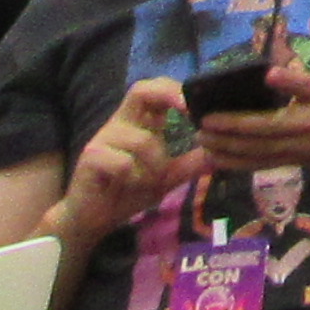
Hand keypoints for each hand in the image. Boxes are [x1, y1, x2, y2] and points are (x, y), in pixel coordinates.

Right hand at [54, 76, 199, 245]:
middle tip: (188, 111)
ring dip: (155, 166)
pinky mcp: (90, 157)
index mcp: (139, 122)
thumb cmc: (127, 192)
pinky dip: (134, 178)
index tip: (199, 103)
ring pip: (143, 141)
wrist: (92, 219)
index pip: (155, 89)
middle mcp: (120, 123)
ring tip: (150, 182)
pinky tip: (128, 187)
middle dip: (168, 95)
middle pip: (140, 90)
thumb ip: (189, 165)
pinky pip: (123, 163)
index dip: (176, 89)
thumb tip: (219, 154)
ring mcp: (103, 138)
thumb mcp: (165, 178)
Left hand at [200, 17, 309, 177]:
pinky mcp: (291, 159)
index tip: (270, 73)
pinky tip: (213, 157)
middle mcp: (309, 121)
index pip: (306, 86)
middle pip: (271, 126)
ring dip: (229, 145)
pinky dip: (235, 162)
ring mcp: (299, 144)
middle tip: (206, 120)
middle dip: (237, 124)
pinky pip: (259, 163)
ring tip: (203, 137)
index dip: (290, 81)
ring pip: (259, 148)